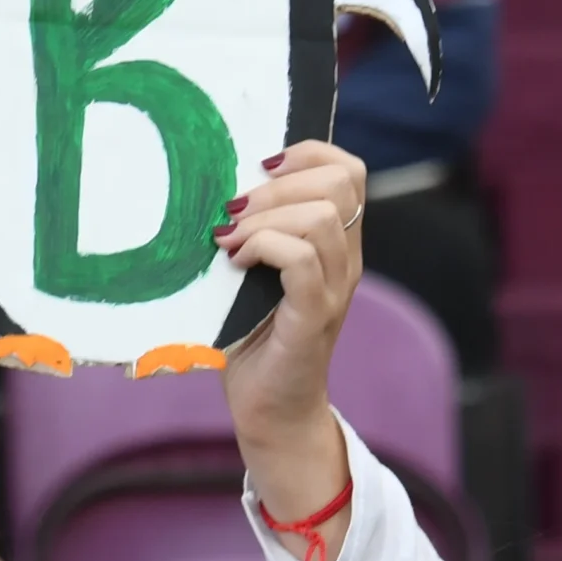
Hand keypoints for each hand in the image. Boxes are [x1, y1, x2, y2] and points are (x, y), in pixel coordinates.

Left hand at [218, 140, 366, 560]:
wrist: (268, 408)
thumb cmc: (250, 333)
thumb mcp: (251, 268)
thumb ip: (250, 226)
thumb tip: (213, 179)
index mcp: (334, 240)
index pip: (349, 169)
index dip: (307, 152)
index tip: (259, 166)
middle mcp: (345, 259)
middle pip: (340, 182)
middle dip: (278, 185)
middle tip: (233, 212)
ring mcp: (335, 288)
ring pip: (321, 217)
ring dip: (264, 218)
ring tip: (229, 242)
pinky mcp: (315, 316)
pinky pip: (303, 260)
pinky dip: (264, 248)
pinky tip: (236, 263)